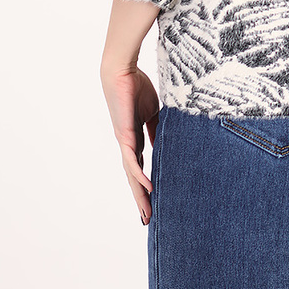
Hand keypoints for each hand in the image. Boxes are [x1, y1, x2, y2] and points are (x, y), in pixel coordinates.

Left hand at [99, 63, 159, 224]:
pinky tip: (147, 187)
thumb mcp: (153, 110)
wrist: (121, 71)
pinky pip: (132, 160)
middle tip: (147, 218)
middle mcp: (127, 144)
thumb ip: (158, 127)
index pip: (141, 167)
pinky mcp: (124, 136)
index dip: (146, 184)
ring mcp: (124, 142)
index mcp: (135, 138)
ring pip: (132, 175)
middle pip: (134, 177)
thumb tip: (167, 141)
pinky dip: (139, 175)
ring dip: (139, 195)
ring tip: (147, 212)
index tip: (153, 199)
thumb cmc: (135, 85)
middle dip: (141, 198)